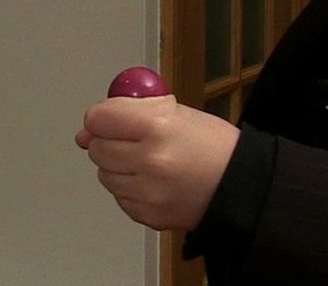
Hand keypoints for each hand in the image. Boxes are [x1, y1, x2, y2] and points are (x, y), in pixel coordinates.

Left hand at [75, 96, 240, 230]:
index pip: (99, 119)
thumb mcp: (175, 112)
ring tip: (148, 162)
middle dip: (108, 142)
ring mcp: (147, 192)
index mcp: (156, 126)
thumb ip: (130, 112)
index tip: (109, 120)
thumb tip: (86, 130)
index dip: (101, 118)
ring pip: (105, 175)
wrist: (241, 184)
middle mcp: (149, 160)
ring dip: (118, 166)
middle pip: (97, 148)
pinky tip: (154, 182)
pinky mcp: (149, 215)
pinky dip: (130, 189)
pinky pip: (120, 197)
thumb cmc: (211, 144)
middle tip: (133, 141)